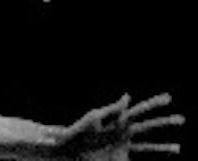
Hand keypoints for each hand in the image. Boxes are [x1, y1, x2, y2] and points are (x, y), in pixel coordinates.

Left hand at [55, 93, 183, 160]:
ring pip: (147, 147)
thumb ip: (113, 109)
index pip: (139, 110)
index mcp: (117, 121)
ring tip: (179, 148)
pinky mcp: (119, 158)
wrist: (68, 151)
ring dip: (163, 148)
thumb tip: (128, 96)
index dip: (154, 104)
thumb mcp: (95, 117)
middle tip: (182, 119)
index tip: (169, 98)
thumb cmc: (79, 132)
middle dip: (164, 122)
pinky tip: (162, 159)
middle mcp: (122, 133)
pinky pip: (138, 158)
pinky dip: (149, 159)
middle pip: (148, 126)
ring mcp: (121, 146)